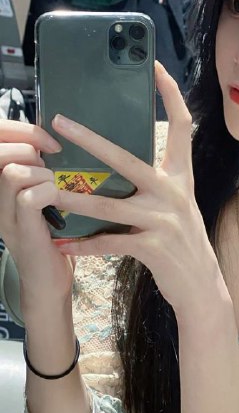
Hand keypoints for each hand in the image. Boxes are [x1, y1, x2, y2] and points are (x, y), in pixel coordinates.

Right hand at [0, 119, 76, 310]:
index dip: (20, 129)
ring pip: (12, 171)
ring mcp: (4, 213)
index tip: (51, 143)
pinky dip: (48, 192)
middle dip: (30, 146)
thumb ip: (41, 170)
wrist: (48, 282)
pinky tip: (58, 200)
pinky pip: (28, 197)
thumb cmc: (52, 236)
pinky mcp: (21, 230)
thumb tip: (51, 141)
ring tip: (54, 186)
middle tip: (52, 163)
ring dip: (41, 172)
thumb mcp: (43, 196)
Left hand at [54, 62, 227, 315]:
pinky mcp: (154, 247)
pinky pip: (110, 242)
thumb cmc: (183, 245)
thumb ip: (154, 185)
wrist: (202, 288)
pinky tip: (62, 245)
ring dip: (72, 198)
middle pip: (128, 158)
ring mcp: (165, 220)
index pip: (182, 126)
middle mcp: (174, 193)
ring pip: (109, 204)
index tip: (155, 66)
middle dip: (91, 140)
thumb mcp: (176, 208)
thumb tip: (118, 164)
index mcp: (182, 177)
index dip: (170, 94)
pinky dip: (84, 245)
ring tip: (44, 190)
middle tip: (59, 122)